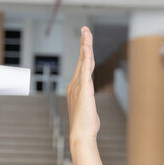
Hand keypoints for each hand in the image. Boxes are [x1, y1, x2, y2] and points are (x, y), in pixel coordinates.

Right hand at [66, 27, 99, 144]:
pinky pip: (85, 69)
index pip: (82, 66)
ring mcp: (78, 86)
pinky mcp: (84, 89)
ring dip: (85, 45)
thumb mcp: (86, 109)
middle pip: (81, 59)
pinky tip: (86, 47)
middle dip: (84, 42)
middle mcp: (75, 85)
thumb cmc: (85, 125)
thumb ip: (87, 101)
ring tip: (86, 32)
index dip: (84, 52)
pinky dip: (86, 57)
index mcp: (75, 88)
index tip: (85, 41)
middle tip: (85, 29)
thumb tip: (88, 102)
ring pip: (83, 61)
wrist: (81, 135)